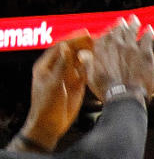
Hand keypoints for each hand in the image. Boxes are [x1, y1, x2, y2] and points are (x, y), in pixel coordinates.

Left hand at [15, 33, 93, 149]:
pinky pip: (84, 73)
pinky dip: (91, 67)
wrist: (50, 125)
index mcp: (46, 65)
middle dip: (83, 45)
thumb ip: (62, 65)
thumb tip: (66, 46)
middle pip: (71, 52)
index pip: (61, 47)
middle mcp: (57, 68)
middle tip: (97, 39)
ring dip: (89, 54)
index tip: (86, 34)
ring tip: (102, 47)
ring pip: (78, 62)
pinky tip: (100, 62)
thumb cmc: (46, 105)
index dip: (73, 39)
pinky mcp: (75, 86)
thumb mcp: (54, 83)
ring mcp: (66, 77)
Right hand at [84, 16, 153, 101]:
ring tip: (134, 19)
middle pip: (119, 29)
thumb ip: (87, 63)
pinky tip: (149, 29)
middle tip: (123, 21)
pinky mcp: (145, 53)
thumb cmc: (107, 90)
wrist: (124, 96)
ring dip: (133, 23)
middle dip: (121, 25)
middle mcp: (115, 43)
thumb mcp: (90, 76)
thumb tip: (82, 53)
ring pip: (132, 30)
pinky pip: (147, 38)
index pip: (105, 34)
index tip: (110, 31)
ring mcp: (131, 46)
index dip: (109, 32)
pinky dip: (148, 32)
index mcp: (102, 47)